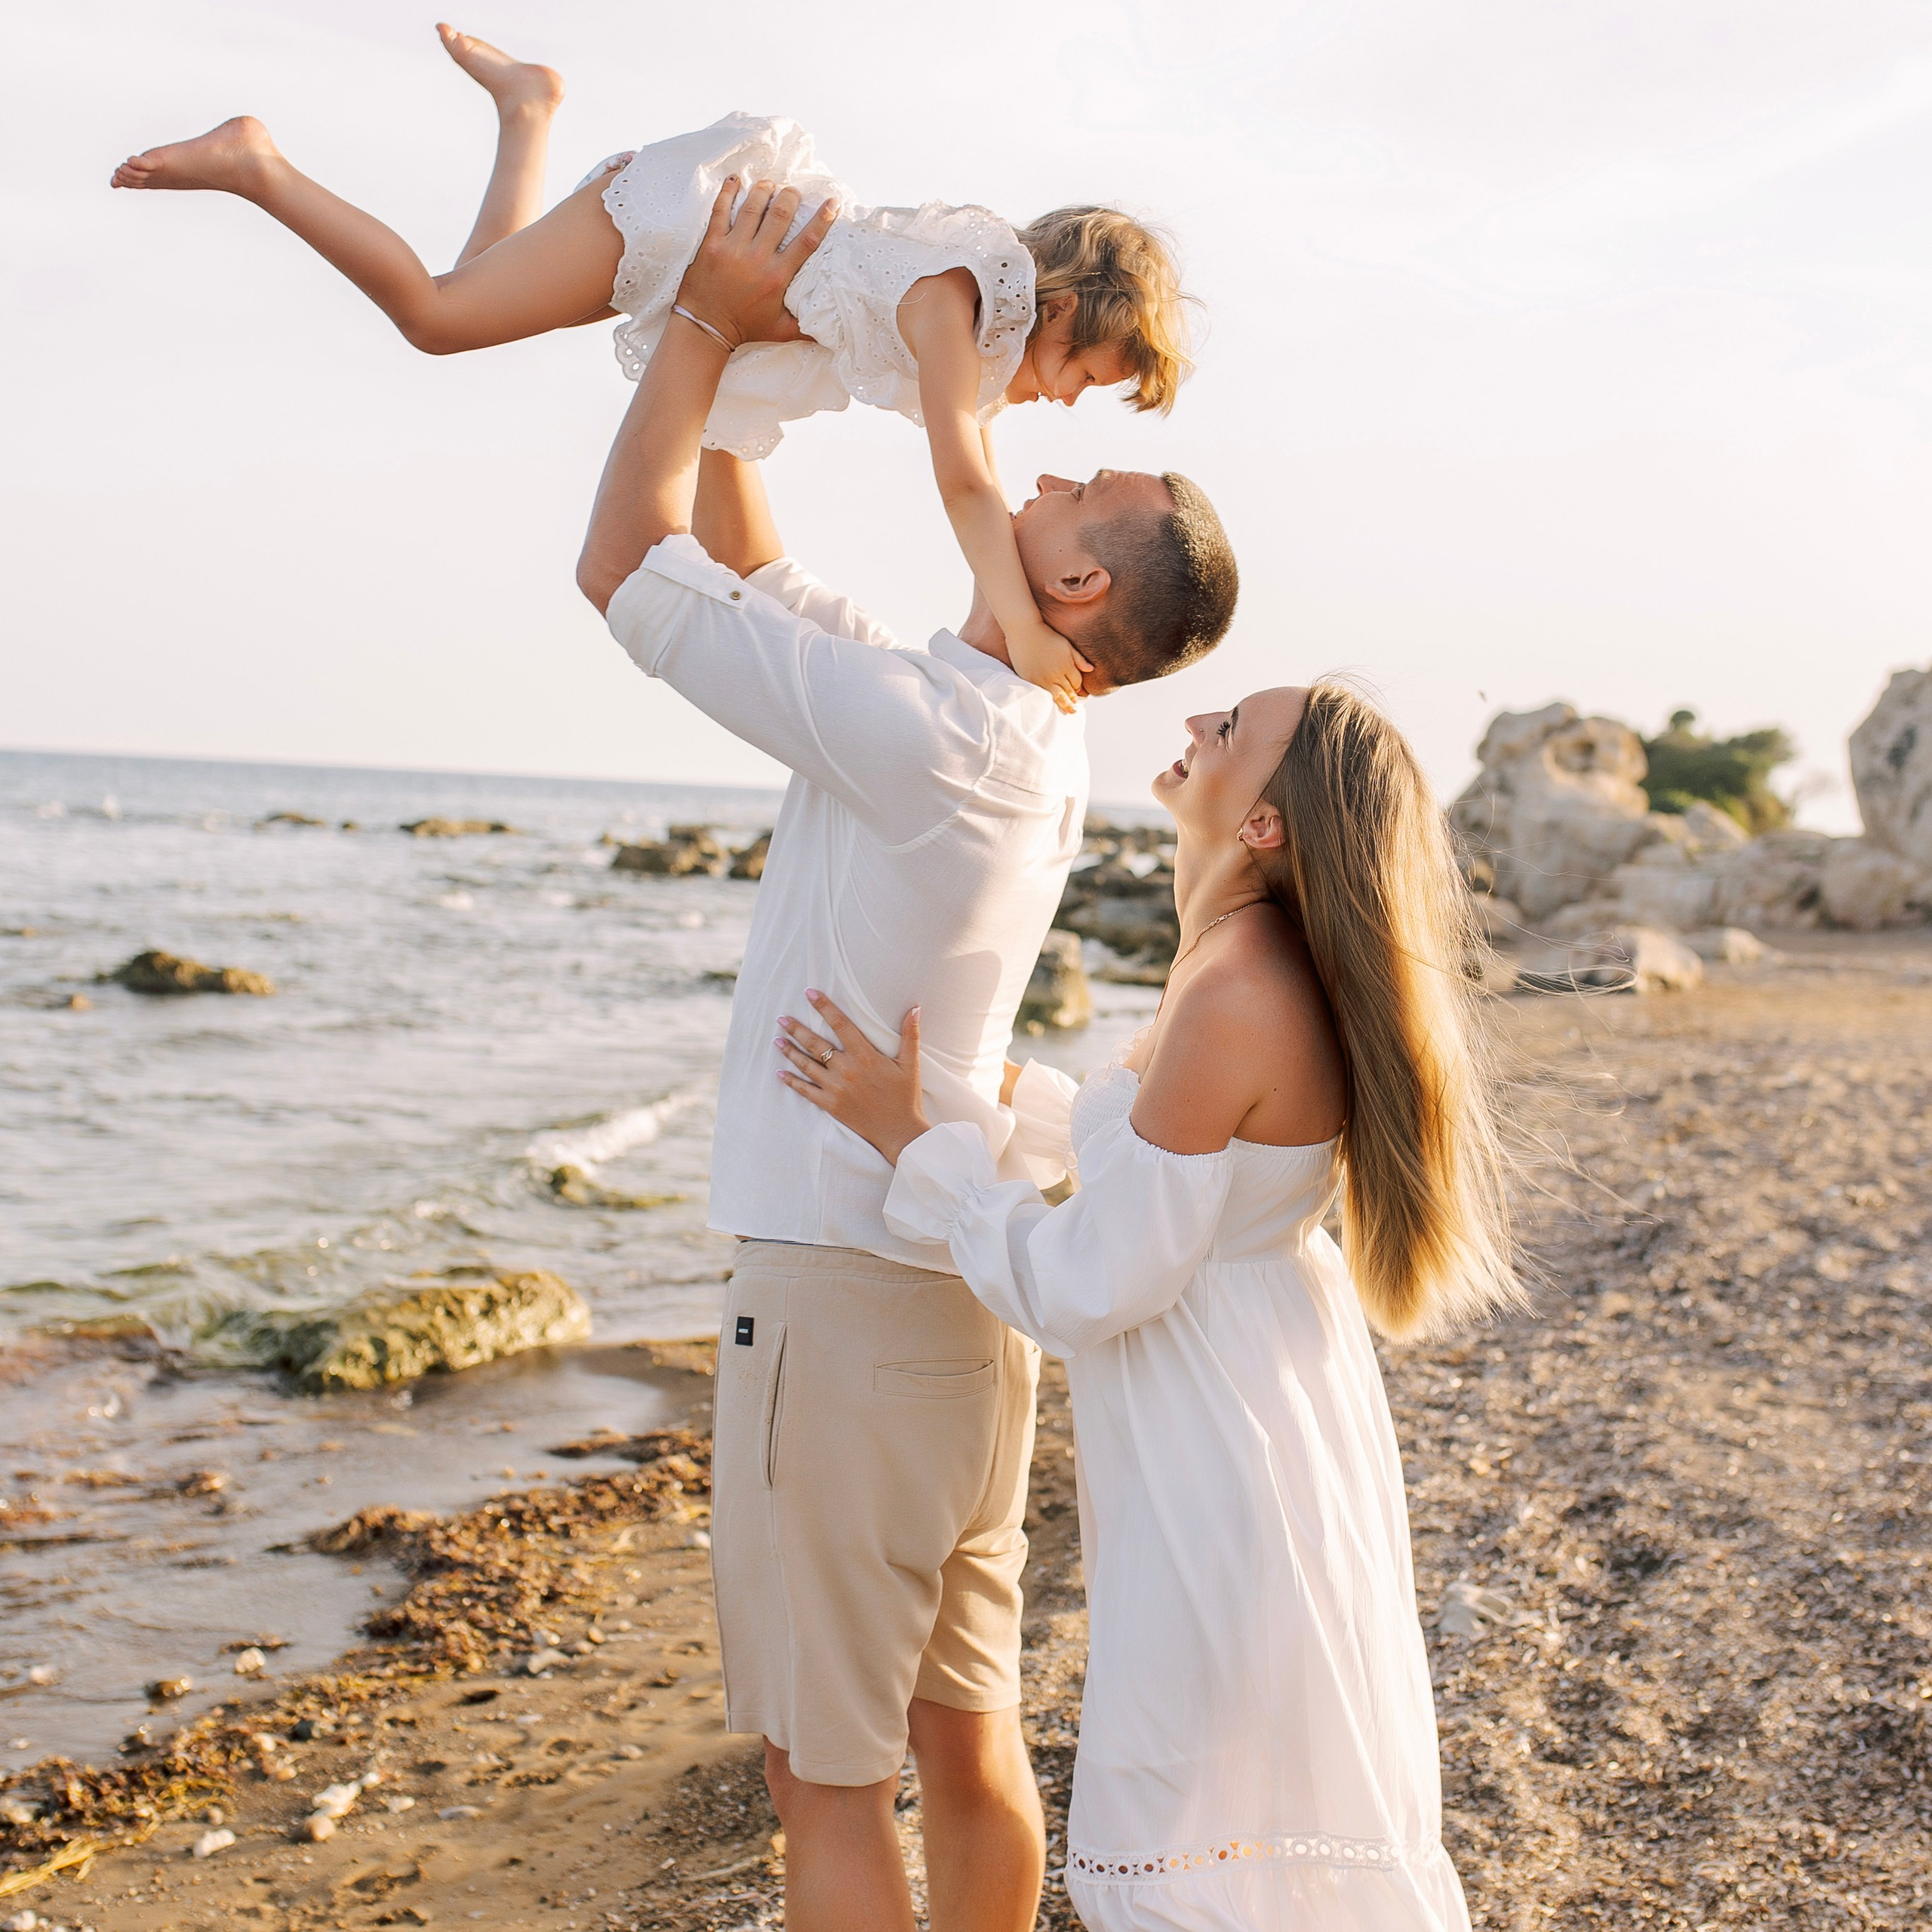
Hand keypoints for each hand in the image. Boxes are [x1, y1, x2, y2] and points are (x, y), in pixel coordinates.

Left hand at [674, 177, 837, 348]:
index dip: (822, 219)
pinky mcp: (712, 243)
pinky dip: (728, 192)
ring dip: (763, 190)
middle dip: (790, 197)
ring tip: (769, 184)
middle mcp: (758, 258)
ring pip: (752, 207)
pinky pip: (720, 210)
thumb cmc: (745, 328)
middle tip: (793, 192)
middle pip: (780, 215)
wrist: (706, 328)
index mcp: (778, 276)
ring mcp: (733, 247)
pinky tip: (735, 180)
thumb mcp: (780, 331)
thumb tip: (831, 332)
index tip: (831, 203)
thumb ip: (806, 327)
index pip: (807, 241)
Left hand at [775, 991, 929, 1163]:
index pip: (841, 1024)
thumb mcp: (911, 1064)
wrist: (899, 1132)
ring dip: (790, 1051)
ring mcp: (836, 1088)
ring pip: (807, 1065)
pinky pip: (806, 1091)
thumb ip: (910, 1035)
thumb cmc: (906, 1097)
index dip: (824, 1007)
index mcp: (865, 1056)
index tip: (810, 994)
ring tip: (777, 1040)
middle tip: (782, 1018)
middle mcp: (847, 1070)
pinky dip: (792, 1081)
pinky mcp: (831, 1105)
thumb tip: (915, 1008)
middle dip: (797, 1029)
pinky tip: (780, 1073)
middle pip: (816, 1044)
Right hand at [1006, 617, 1094, 714]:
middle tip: (1076, 707)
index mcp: (1066, 665)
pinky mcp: (1030, 680)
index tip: (1079, 691)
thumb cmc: (1046, 635)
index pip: (1077, 682)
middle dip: (1074, 699)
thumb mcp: (1066, 645)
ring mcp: (1042, 679)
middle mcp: (1055, 674)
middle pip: (1069, 692)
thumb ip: (1079, 659)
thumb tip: (1091, 669)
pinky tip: (1052, 702)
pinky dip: (1049, 699)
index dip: (1079, 687)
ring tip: (1070, 710)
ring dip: (1065, 704)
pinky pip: (1042, 694)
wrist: (1024, 631)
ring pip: (1057, 696)